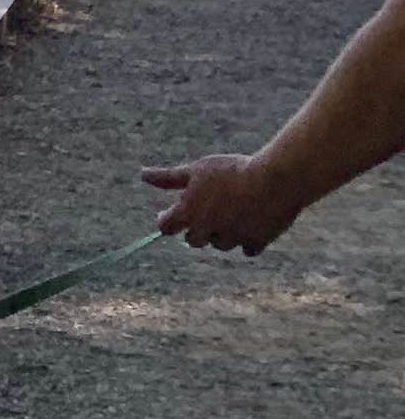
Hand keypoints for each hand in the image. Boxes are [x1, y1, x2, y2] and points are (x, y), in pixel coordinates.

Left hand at [146, 154, 307, 252]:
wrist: (275, 180)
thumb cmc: (232, 171)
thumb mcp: (198, 170)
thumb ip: (169, 178)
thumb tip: (143, 175)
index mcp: (189, 213)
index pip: (165, 227)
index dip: (167, 220)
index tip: (173, 213)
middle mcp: (208, 230)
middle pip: (193, 240)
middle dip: (197, 228)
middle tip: (208, 212)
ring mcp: (233, 238)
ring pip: (221, 244)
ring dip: (222, 233)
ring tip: (234, 212)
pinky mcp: (257, 242)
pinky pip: (247, 248)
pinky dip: (247, 239)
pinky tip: (251, 224)